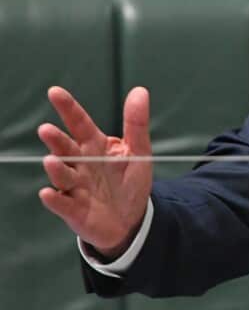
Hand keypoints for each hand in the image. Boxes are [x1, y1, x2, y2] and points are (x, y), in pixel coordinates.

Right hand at [37, 86, 153, 260]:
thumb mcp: (138, 151)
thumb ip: (136, 123)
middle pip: (66, 149)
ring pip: (62, 175)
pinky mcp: (74, 209)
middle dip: (56, 141)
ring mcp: (75, 187)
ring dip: (56, 168)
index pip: (80, 124)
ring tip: (52, 160)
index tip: (55, 92)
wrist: (130, 218)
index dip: (68, 109)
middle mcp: (80, 164)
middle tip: (46, 129)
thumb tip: (140, 91)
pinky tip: (48, 193)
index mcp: (95, 147)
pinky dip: (54, 199)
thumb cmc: (128, 181)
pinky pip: (62, 204)